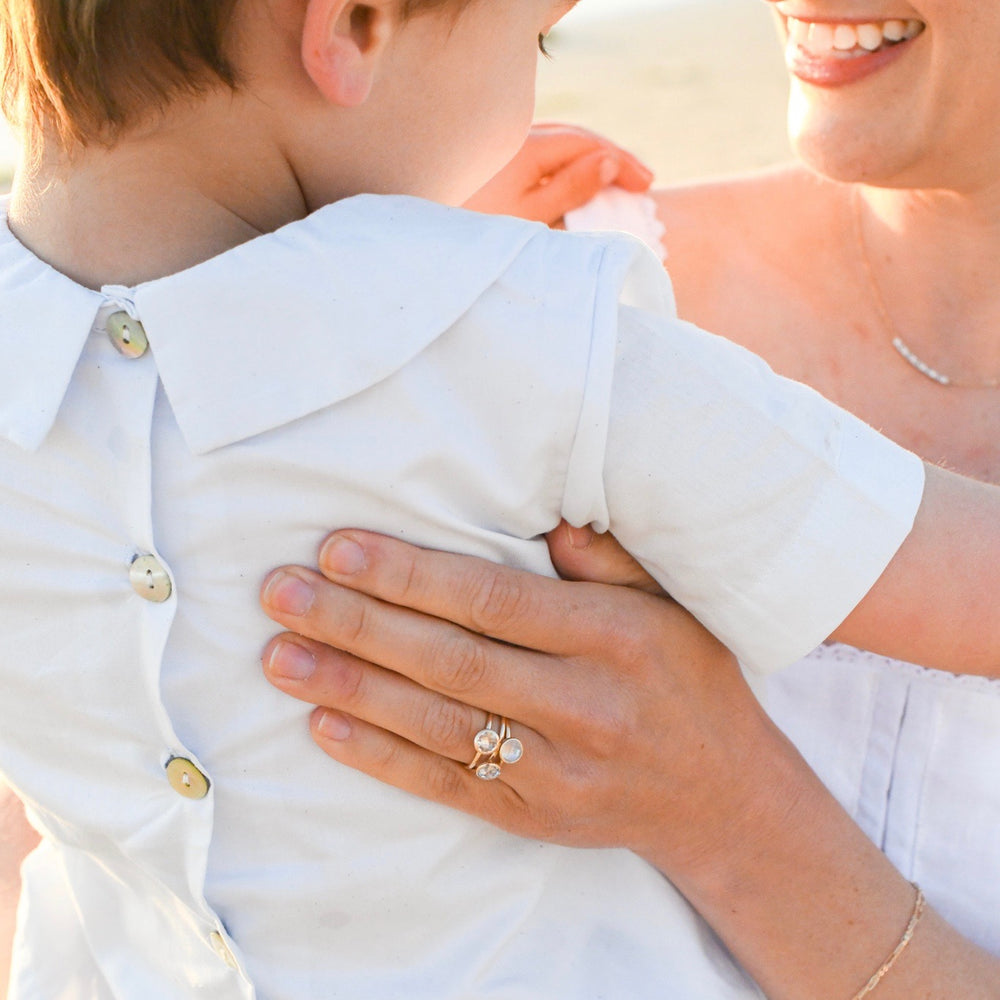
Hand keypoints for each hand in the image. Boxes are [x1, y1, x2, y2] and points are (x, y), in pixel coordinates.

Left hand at [260, 528, 776, 870]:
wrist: (722, 796)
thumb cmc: (689, 679)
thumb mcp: (669, 603)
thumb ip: (606, 558)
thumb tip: (542, 517)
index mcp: (613, 638)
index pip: (491, 601)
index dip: (409, 575)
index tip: (339, 548)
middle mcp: (582, 705)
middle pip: (448, 660)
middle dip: (356, 623)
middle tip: (280, 592)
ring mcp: (555, 771)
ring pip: (434, 724)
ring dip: (349, 687)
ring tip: (278, 655)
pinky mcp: (534, 818)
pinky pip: (445, 786)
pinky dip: (380, 757)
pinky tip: (323, 725)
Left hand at [465, 123, 652, 225]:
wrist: (431, 241)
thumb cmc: (479, 231)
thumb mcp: (531, 216)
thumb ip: (571, 188)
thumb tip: (611, 163)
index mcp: (528, 148)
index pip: (587, 144)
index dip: (621, 162)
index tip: (647, 185)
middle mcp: (515, 139)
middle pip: (575, 139)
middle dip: (611, 158)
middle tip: (641, 183)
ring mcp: (502, 149)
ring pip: (558, 145)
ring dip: (590, 161)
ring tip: (615, 183)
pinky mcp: (493, 165)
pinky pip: (541, 156)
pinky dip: (567, 167)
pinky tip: (576, 183)